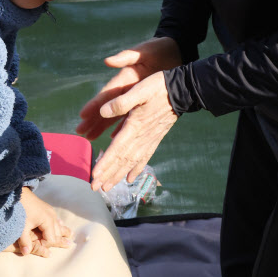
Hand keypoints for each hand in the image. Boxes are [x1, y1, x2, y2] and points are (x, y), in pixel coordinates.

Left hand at [11, 187, 72, 256]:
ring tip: (71, 235)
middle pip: (57, 232)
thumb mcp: (22, 226)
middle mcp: (51, 216)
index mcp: (47, 221)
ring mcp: (50, 211)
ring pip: (58, 224)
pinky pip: (55, 218)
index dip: (45, 245)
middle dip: (60, 239)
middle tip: (69, 245)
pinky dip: (58, 223)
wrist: (19, 193)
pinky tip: (61, 223)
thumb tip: (26, 253)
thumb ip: (24, 241)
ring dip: (63, 230)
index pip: (51, 239)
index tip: (38, 247)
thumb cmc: (21, 209)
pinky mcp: (46, 208)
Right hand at [76, 37, 181, 140]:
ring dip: (103, 126)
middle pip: (107, 107)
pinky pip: (132, 118)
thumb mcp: (142, 51)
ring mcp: (134, 96)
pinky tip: (115, 137)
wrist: (174, 52)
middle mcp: (126, 89)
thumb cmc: (157, 49)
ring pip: (116, 115)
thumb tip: (107, 60)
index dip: (94, 105)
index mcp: (124, 78)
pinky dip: (122, 127)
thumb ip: (126, 57)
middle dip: (93, 120)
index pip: (106, 94)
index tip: (82, 115)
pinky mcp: (145, 101)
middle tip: (81, 132)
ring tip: (91, 137)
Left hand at [90, 72, 178, 189]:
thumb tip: (102, 111)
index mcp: (135, 126)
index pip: (117, 149)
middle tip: (95, 188)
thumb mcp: (139, 90)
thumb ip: (121, 102)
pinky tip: (130, 178)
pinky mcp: (155, 138)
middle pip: (122, 160)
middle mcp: (142, 137)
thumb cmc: (158, 88)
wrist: (183, 92)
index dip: (105, 164)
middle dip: (108, 175)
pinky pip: (144, 158)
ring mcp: (150, 140)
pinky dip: (136, 169)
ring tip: (108, 187)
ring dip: (119, 175)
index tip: (94, 176)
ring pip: (132, 162)